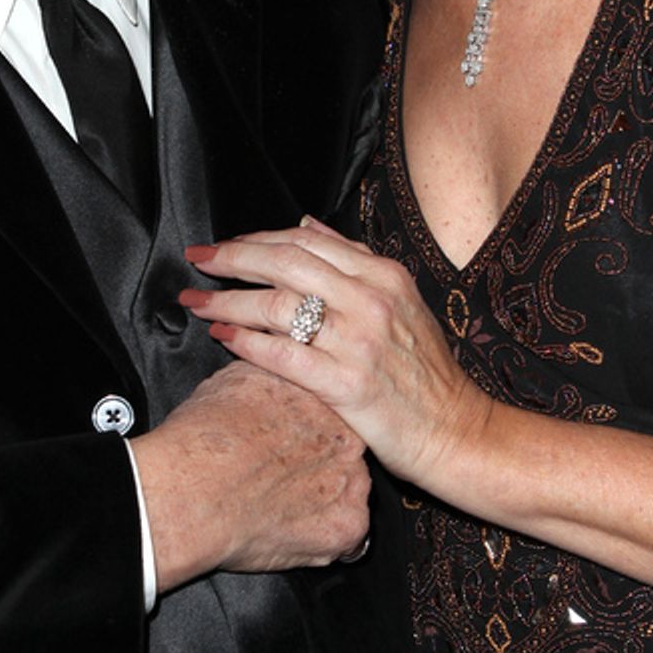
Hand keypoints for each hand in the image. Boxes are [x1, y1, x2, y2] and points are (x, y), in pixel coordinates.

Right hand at [131, 362, 369, 593]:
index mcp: (323, 396)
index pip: (329, 412)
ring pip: (345, 491)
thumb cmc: (205, 438)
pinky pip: (345, 535)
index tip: (287, 443)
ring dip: (322, 499)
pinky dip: (321, 537)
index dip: (305, 431)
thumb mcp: (236, 377)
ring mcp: (353, 481)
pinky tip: (288, 529)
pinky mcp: (349, 525)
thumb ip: (267, 374)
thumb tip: (264, 369)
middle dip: (317, 463)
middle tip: (280, 475)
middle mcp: (347, 435)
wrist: (194, 490)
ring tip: (279, 505)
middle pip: (341, 451)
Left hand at [179, 219, 491, 495]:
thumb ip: (352, 258)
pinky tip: (222, 338)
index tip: (225, 244)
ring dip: (227, 301)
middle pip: (285, 262)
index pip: (306, 239)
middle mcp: (371, 300)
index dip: (257, 237)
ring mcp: (360, 342)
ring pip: (277, 306)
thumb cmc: (424, 370)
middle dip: (232, 258)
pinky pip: (284, 355)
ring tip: (197, 302)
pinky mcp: (348, 385)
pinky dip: (246, 343)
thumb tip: (306, 221)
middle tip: (197, 259)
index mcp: (383, 274)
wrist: (455, 430)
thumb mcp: (400, 298)